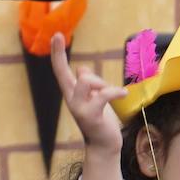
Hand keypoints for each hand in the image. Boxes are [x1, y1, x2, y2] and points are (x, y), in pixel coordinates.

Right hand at [51, 34, 127, 150]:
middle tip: (72, 51)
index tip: (56, 35)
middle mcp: (72, 99)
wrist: (104, 145)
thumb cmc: (101, 121)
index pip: (61, 70)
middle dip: (63, 58)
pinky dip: (114, 92)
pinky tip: (123, 94)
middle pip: (63, 73)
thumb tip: (82, 68)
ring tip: (113, 94)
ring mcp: (79, 108)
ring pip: (85, 80)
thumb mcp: (94, 99)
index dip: (57, 53)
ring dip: (101, 83)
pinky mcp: (91, 115)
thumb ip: (88, 85)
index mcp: (73, 93)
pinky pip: (102, 95)